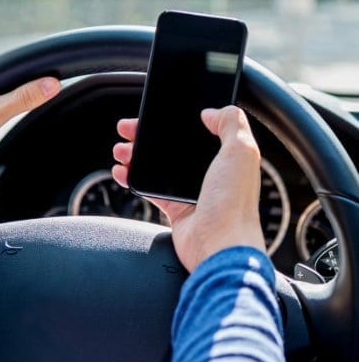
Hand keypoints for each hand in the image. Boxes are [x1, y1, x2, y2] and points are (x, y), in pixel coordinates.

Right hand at [112, 106, 264, 272]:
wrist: (218, 248)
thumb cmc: (233, 204)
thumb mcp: (241, 151)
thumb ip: (231, 123)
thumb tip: (212, 112)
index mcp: (227, 157)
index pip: (198, 131)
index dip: (177, 120)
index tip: (159, 113)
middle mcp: (210, 173)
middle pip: (174, 147)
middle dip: (149, 136)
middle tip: (129, 129)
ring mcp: (192, 191)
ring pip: (159, 166)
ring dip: (137, 155)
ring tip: (121, 149)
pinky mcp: (177, 208)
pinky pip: (151, 189)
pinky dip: (134, 178)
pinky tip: (122, 172)